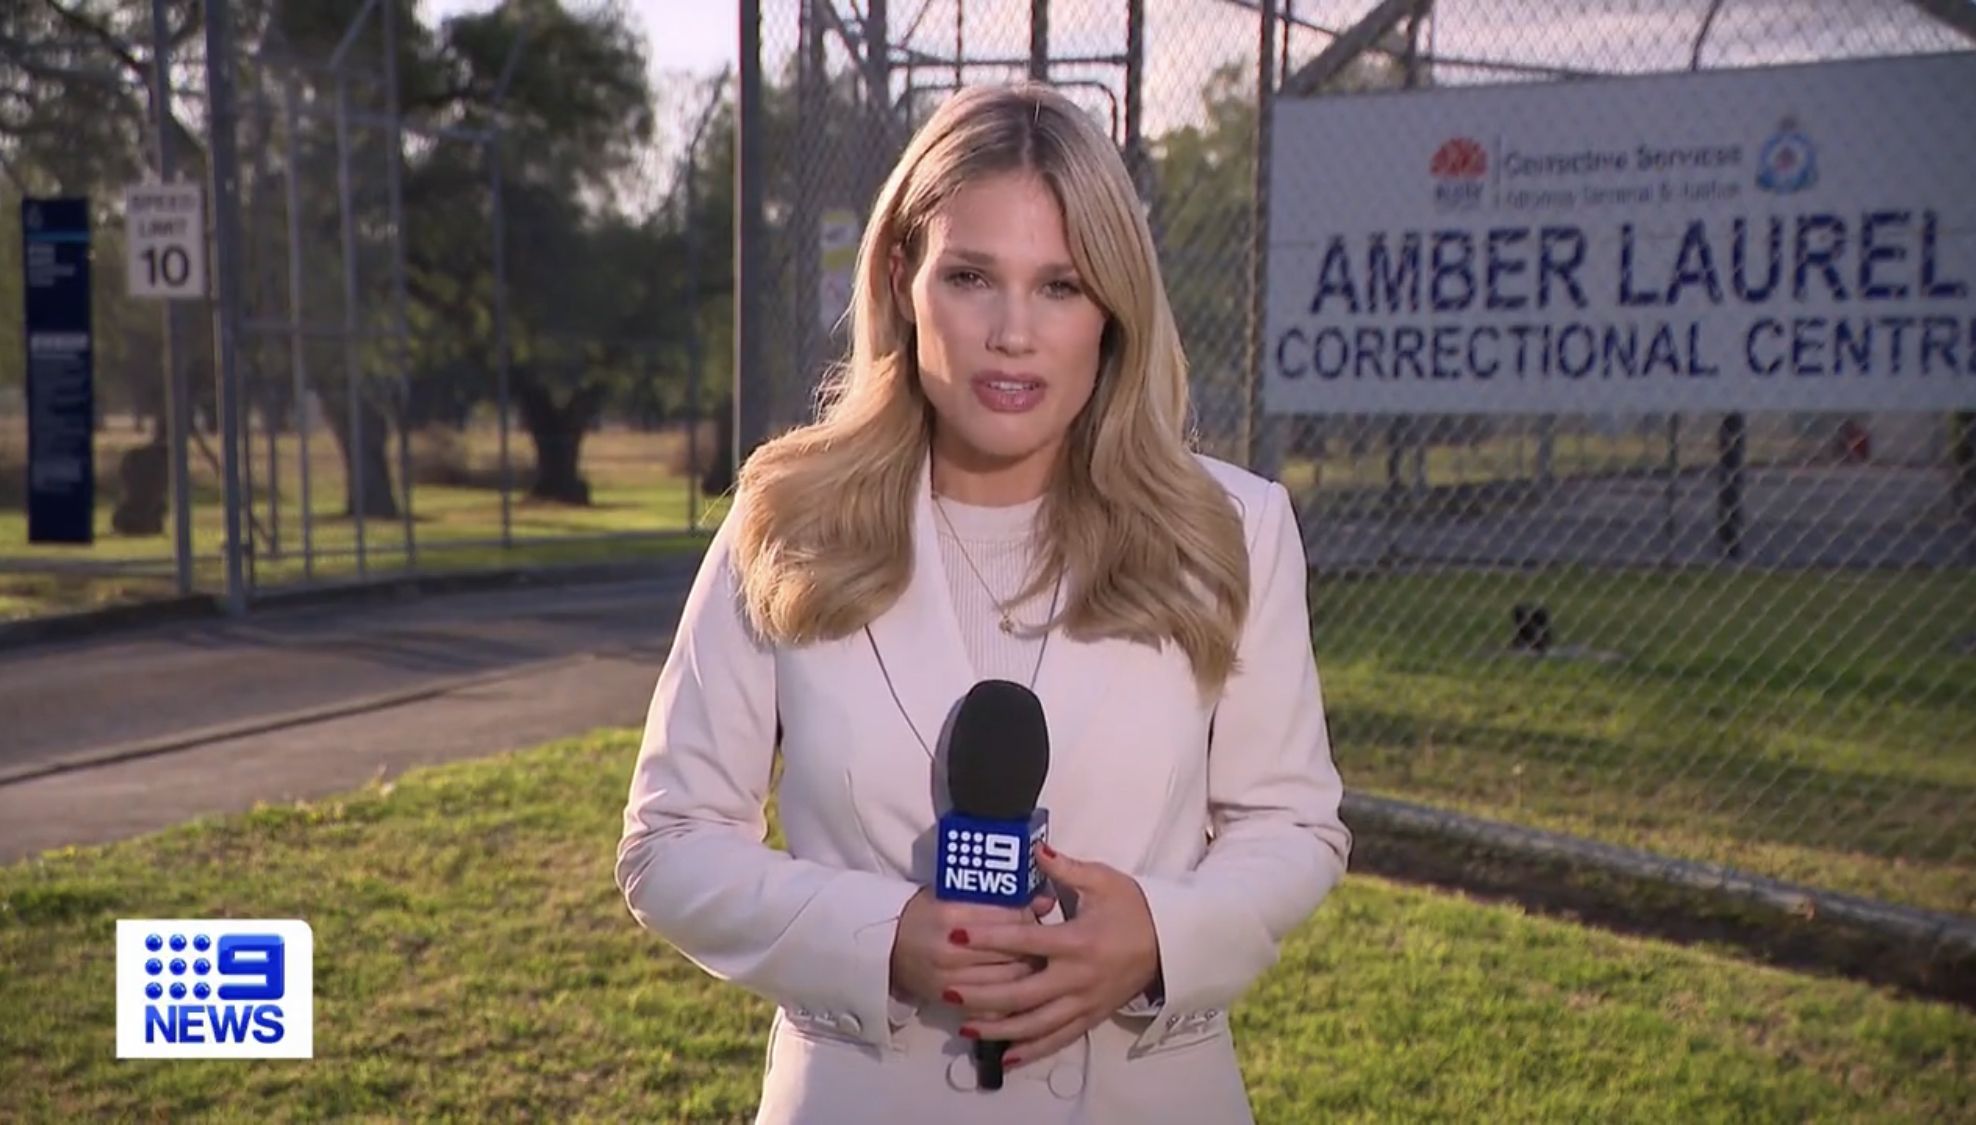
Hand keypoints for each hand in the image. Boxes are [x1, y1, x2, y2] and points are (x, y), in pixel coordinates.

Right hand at [889, 886, 1056, 1008]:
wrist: (885, 945)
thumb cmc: (925, 913)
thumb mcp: (955, 895)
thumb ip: (998, 898)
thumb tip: (1046, 901)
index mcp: (953, 916)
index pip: (1009, 919)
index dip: (1029, 917)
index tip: (1038, 915)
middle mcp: (951, 951)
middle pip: (1013, 953)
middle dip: (1036, 950)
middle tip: (1050, 946)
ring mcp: (950, 981)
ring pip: (1008, 983)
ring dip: (1028, 976)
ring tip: (1042, 968)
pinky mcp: (948, 1003)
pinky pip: (992, 1010)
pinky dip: (1011, 1004)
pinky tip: (1023, 996)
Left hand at [945, 846, 1159, 1068]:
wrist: (1170, 942)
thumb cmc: (1132, 907)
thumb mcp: (1103, 881)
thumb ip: (1065, 869)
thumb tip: (1035, 848)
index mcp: (1076, 941)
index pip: (1024, 942)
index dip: (989, 939)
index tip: (957, 935)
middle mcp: (1076, 978)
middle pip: (1021, 993)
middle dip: (981, 994)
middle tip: (947, 992)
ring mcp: (1083, 1003)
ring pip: (1035, 1024)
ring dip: (998, 1029)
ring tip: (965, 1028)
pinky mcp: (1091, 1018)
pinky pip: (1058, 1039)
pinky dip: (1031, 1051)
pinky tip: (1005, 1058)